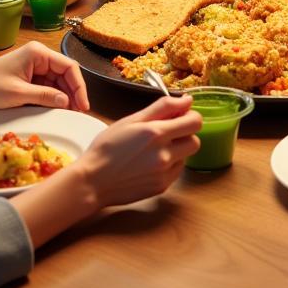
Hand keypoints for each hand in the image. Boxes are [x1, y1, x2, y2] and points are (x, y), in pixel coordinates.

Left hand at [0, 42, 89, 111]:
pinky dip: (53, 98)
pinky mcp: (28, 78)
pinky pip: (47, 87)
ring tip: (70, 113)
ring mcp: (34, 67)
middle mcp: (39, 57)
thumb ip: (45, 96)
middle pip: (65, 74)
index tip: (83, 105)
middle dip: (73, 93)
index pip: (69, 67)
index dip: (79, 86)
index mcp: (38, 53)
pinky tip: (57, 109)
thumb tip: (67, 102)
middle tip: (78, 112)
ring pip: (58, 82)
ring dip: (64, 97)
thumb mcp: (18, 94)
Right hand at [76, 95, 202, 208]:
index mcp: (156, 133)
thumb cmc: (107, 147)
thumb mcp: (131, 120)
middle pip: (195, 141)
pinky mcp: (162, 187)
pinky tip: (151, 163)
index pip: (195, 122)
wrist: (92, 181)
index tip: (179, 116)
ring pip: (186, 156)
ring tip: (155, 149)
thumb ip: (162, 107)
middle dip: (185, 134)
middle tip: (167, 132)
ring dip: (178, 150)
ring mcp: (164, 173)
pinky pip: (176, 171)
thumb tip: (187, 100)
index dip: (189, 116)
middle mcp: (164, 155)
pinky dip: (170, 165)